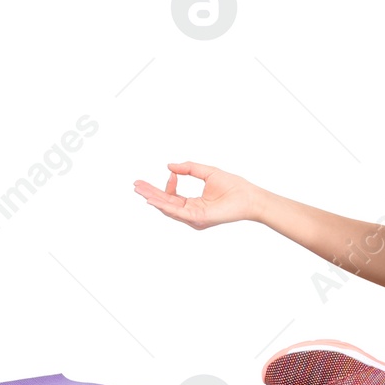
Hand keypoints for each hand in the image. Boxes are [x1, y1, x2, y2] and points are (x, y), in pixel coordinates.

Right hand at [133, 161, 263, 229]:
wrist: (249, 196)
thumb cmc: (233, 186)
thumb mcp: (206, 172)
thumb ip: (188, 168)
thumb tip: (169, 166)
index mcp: (193, 203)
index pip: (173, 196)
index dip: (168, 184)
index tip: (171, 171)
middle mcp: (191, 212)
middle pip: (166, 203)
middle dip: (150, 194)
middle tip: (135, 185)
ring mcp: (194, 217)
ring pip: (168, 209)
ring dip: (153, 199)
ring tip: (140, 190)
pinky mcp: (198, 218)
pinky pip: (178, 212)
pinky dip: (164, 205)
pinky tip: (153, 199)